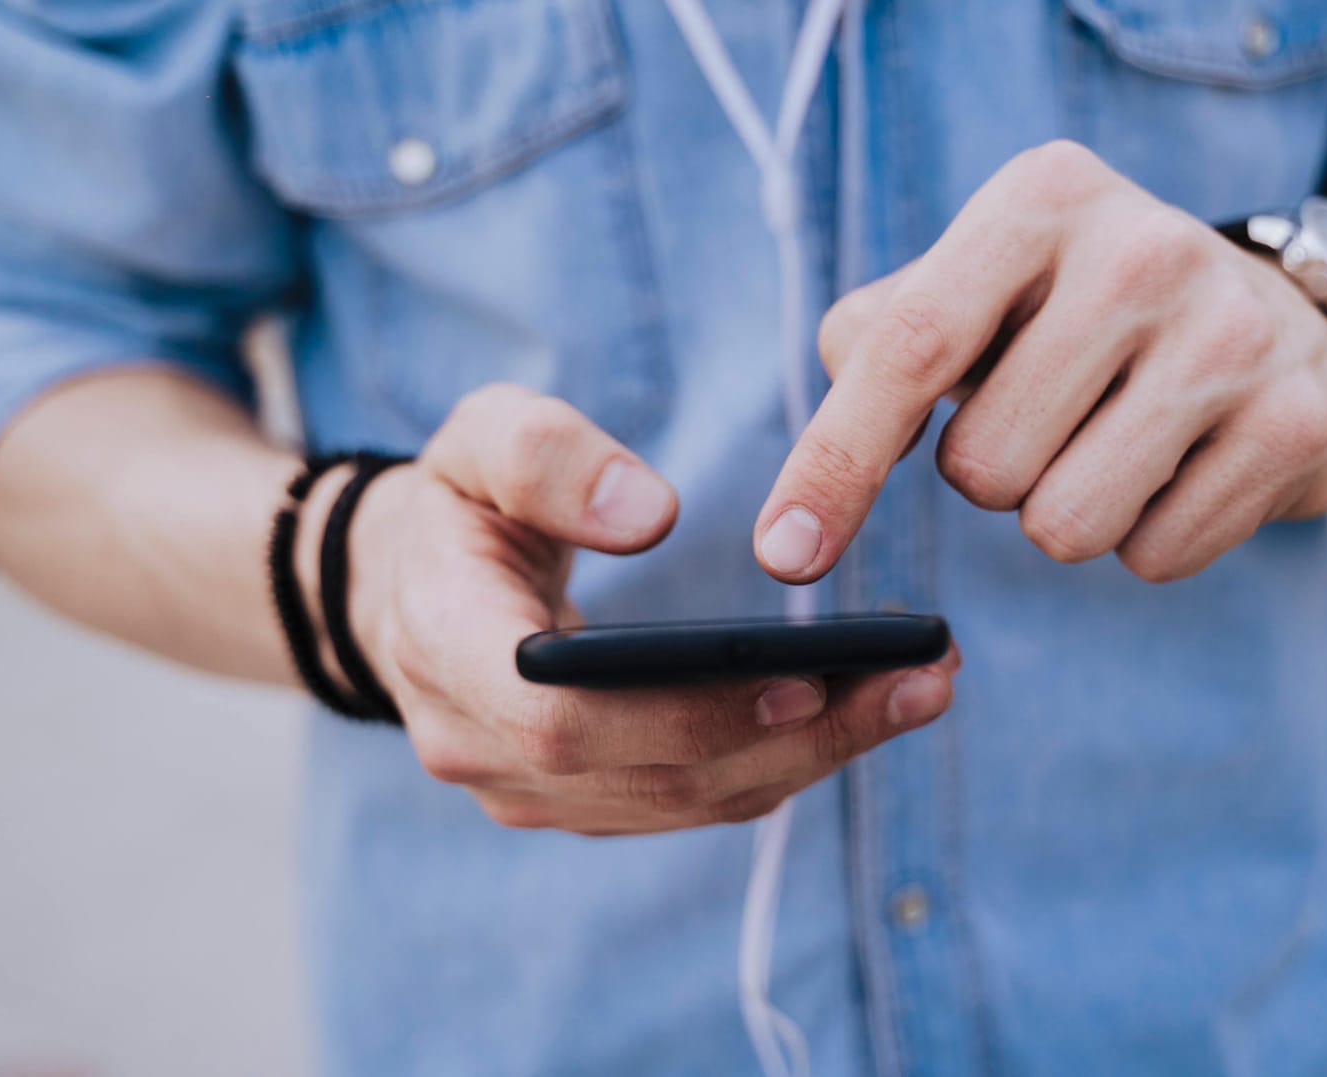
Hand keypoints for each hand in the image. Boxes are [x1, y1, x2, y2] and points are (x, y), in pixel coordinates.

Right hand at [331, 385, 958, 835]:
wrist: (404, 583)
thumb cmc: (456, 501)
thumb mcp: (475, 438)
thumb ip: (546, 456)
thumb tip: (648, 515)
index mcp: (442, 647)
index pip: (559, 717)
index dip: (681, 713)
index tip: (801, 679)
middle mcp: (478, 747)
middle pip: (651, 776)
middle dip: (795, 737)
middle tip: (920, 680)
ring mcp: (527, 791)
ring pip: (686, 803)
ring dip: (813, 757)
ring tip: (922, 691)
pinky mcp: (580, 801)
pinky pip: (692, 800)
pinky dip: (785, 761)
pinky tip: (866, 712)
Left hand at [754, 141, 1326, 583]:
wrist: (1274, 317)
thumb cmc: (1076, 313)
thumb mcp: (976, 285)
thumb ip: (877, 343)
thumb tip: (812, 489)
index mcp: (1042, 198)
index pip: (911, 348)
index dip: (835, 463)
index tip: (782, 555)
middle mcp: (1146, 249)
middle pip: (984, 468)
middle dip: (994, 474)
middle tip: (1053, 414)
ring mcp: (1235, 337)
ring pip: (1066, 528)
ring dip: (1067, 513)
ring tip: (1115, 439)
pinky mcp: (1299, 426)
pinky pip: (1155, 559)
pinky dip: (1147, 538)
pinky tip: (1182, 466)